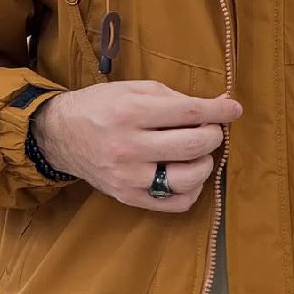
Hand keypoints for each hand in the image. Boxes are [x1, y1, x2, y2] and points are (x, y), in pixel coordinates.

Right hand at [34, 81, 242, 213]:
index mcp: (130, 112)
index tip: (234, 109)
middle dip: (213, 135)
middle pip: (194, 145)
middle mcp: (129, 147)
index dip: (219, 111)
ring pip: (190, 178)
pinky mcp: (129, 197)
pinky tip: (186, 174)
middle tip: (210, 129)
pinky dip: (191, 190)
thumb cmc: (101, 107)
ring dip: (205, 163)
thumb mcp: (134, 90)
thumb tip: (220, 104)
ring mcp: (129, 177)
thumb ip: (177, 98)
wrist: (60, 135)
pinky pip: (176, 202)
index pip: (190, 113)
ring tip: (196, 153)